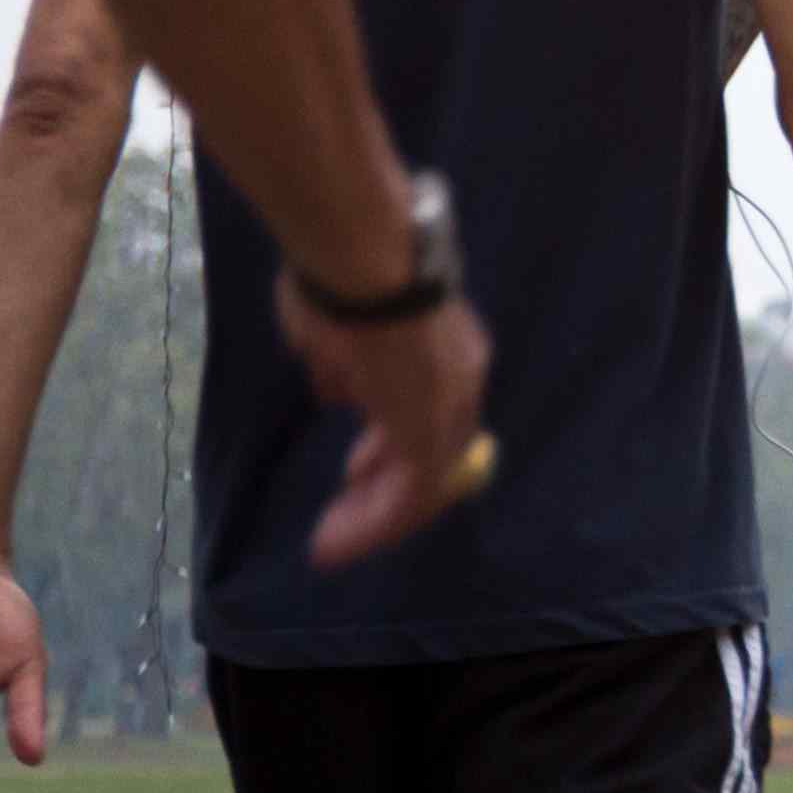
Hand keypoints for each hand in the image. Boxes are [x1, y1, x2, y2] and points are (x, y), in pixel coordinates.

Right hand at [276, 292, 493, 570]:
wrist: (360, 252)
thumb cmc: (341, 271)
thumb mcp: (335, 326)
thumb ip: (342, 367)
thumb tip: (339, 394)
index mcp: (444, 350)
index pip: (426, 411)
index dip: (390, 445)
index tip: (356, 468)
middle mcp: (460, 379)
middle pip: (433, 449)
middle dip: (385, 483)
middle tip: (347, 507)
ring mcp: (449, 406)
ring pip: (422, 479)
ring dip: (374, 514)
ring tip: (333, 540)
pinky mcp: (429, 433)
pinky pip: (410, 496)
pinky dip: (373, 523)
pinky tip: (336, 541)